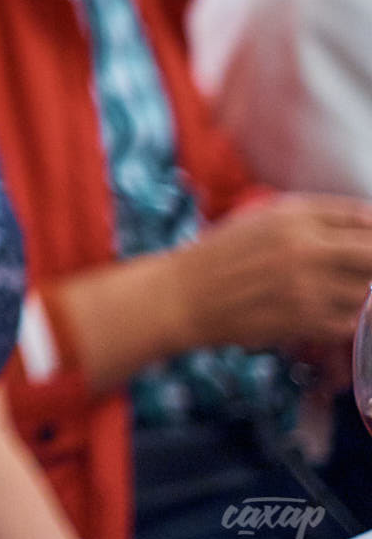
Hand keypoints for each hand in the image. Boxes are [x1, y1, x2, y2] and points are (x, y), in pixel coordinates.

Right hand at [170, 194, 371, 351]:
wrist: (185, 296)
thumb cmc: (222, 255)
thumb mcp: (263, 220)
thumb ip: (313, 218)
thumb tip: (366, 224)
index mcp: (294, 216)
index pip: (363, 218)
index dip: (371, 232)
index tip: (366, 242)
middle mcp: (305, 247)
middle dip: (370, 262)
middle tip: (358, 270)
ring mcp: (308, 286)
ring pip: (367, 292)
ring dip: (358, 294)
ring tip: (330, 292)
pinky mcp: (305, 320)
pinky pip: (350, 322)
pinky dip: (342, 319)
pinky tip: (319, 312)